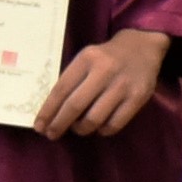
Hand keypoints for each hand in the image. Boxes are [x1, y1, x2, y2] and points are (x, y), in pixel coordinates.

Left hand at [34, 31, 168, 138]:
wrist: (143, 47)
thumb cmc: (106, 57)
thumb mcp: (86, 59)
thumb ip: (72, 80)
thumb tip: (52, 112)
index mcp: (87, 58)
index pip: (61, 90)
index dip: (47, 111)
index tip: (39, 126)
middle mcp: (105, 71)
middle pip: (75, 106)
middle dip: (59, 124)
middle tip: (52, 134)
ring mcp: (123, 85)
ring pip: (94, 119)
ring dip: (81, 129)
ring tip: (78, 128)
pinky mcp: (138, 97)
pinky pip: (114, 124)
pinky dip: (102, 130)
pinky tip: (99, 126)